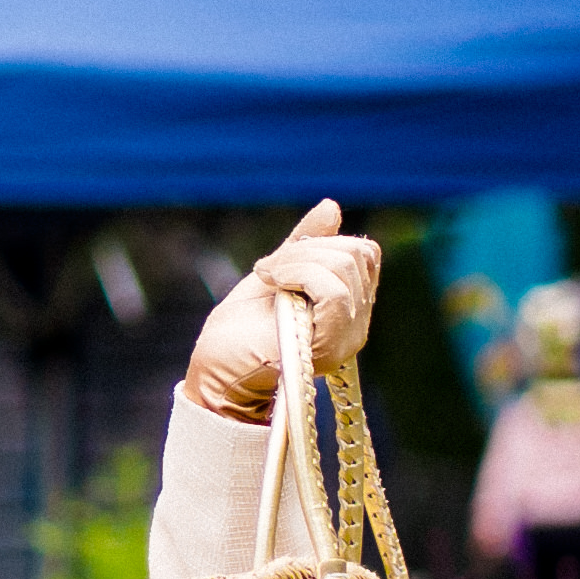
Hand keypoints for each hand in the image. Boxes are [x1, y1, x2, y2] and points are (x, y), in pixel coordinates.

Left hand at [184, 203, 387, 422]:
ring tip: (268, 278)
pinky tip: (274, 284)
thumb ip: (304, 245)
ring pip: (345, 269)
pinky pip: (335, 293)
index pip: (365, 254)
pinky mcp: (329, 347)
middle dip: (306, 249)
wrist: (214, 372)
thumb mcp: (274, 273)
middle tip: (268, 270)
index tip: (280, 261)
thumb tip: (331, 206)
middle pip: (358, 255)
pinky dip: (300, 275)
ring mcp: (346, 337)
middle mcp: (356, 324)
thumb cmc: (238, 332)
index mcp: (348, 307)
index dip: (323, 243)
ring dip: (296, 261)